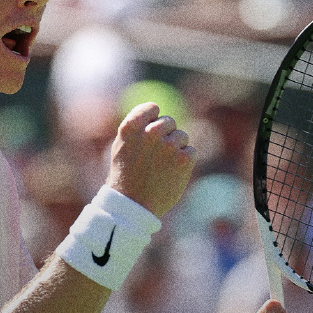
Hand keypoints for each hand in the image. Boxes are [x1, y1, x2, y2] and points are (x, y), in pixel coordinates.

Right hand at [106, 102, 195, 217]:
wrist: (133, 206)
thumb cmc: (126, 177)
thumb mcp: (122, 147)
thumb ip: (137, 128)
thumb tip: (156, 112)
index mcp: (132, 127)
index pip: (152, 107)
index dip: (154, 117)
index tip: (152, 129)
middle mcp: (150, 132)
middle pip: (169, 122)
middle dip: (167, 135)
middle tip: (157, 156)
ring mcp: (168, 145)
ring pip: (182, 136)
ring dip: (176, 149)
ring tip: (162, 168)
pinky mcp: (184, 158)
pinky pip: (191, 151)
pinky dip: (185, 162)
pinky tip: (171, 173)